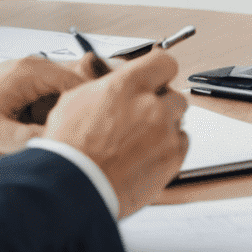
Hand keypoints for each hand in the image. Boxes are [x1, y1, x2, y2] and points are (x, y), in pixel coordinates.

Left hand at [0, 56, 89, 168]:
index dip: (93, 110)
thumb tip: (68, 148)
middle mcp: (29, 69)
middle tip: (80, 145)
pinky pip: (41, 104)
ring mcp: (20, 78)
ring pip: (57, 99)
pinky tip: (35, 144)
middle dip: (76, 117)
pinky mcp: (11, 91)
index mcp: (31, 72)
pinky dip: (43, 123)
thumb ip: (37, 142)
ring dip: (58, 122)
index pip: (81, 85)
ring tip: (56, 148)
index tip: (100, 134)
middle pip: (72, 90)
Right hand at [43, 48, 189, 218]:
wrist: (74, 188)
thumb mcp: (77, 100)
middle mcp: (151, 105)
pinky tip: (147, 156)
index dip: (159, 71)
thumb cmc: (70, 149)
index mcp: (128, 86)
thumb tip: (113, 85)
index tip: (156, 77)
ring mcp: (164, 133)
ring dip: (165, 127)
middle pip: (174, 94)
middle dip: (162, 103)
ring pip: (178, 121)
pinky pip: (181, 145)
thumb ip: (105, 88)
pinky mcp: (172, 159)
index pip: (163, 62)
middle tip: (144, 116)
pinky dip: (169, 149)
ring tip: (141, 141)